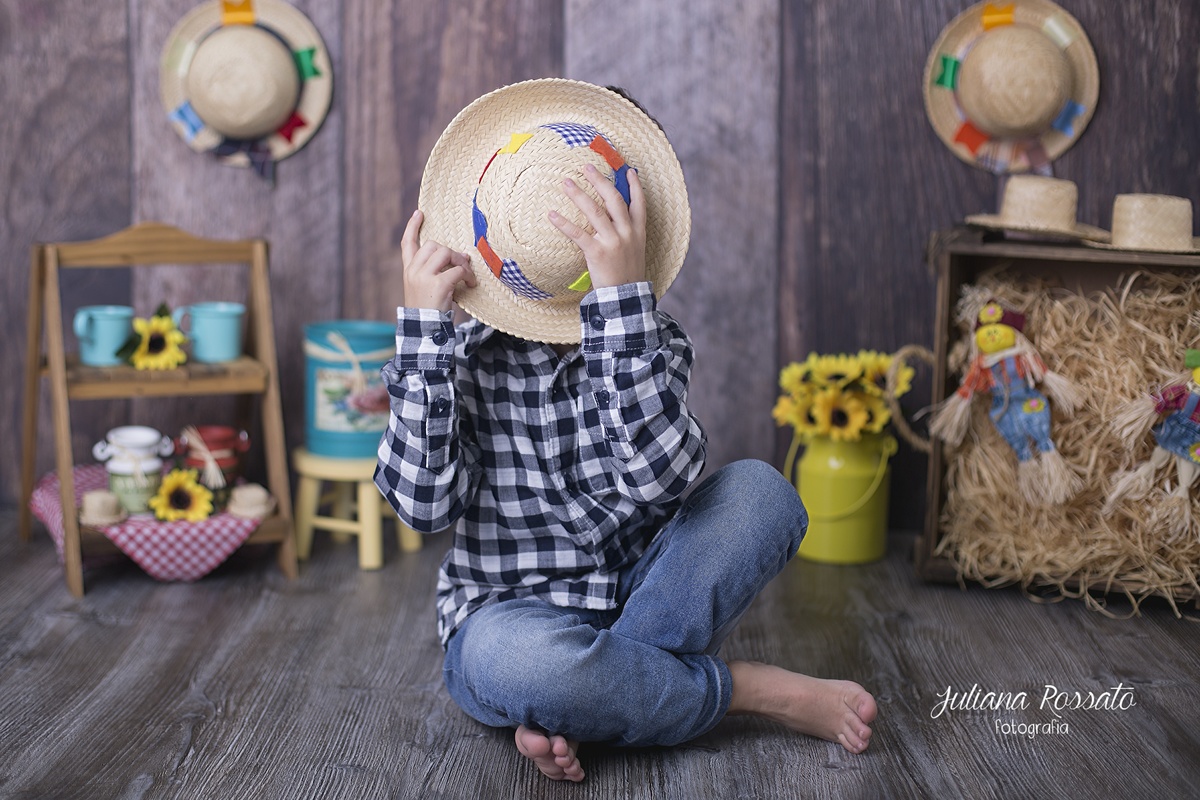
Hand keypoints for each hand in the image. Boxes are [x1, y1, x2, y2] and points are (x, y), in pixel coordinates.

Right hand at [401, 210, 476, 311]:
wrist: (423, 331)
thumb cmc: (429, 311)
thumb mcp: (425, 289)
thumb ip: (436, 271)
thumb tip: (462, 256)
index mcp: (409, 271)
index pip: (407, 243)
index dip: (413, 227)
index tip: (419, 213)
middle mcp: (413, 271)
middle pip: (433, 244)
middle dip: (450, 252)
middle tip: (461, 264)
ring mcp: (424, 277)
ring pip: (446, 253)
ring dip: (461, 262)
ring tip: (467, 275)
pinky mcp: (438, 284)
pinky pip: (458, 270)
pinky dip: (468, 275)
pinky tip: (471, 284)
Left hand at [548, 164, 646, 289]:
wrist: (625, 298)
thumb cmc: (627, 275)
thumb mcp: (635, 252)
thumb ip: (628, 235)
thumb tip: (615, 221)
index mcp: (638, 232)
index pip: (639, 203)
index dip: (635, 186)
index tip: (628, 170)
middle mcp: (627, 233)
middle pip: (614, 199)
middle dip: (600, 181)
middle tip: (586, 167)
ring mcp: (613, 242)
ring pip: (595, 211)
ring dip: (579, 194)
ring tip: (566, 182)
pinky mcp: (597, 253)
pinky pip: (578, 234)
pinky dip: (564, 223)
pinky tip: (552, 214)